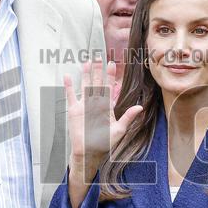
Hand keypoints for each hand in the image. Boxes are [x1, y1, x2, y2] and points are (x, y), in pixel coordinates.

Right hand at [64, 61, 141, 175]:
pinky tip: (67, 76)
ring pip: (85, 85)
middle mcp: (95, 103)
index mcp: (106, 106)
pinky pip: (71, 95)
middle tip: (99, 56)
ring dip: (85, 74)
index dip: (110, 76)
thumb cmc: (104, 143)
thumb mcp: (119, 130)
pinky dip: (69, 86)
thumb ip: (127, 117)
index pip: (109, 88)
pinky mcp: (74, 110)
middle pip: (97, 83)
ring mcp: (84, 105)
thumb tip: (140, 107)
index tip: (112, 64)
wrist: (88, 151)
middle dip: (98, 70)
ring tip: (86, 62)